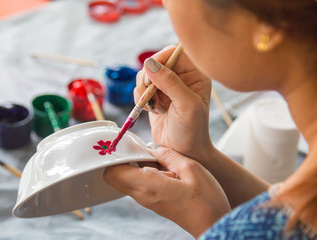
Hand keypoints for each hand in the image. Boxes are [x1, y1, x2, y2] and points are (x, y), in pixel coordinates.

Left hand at [104, 146, 230, 237]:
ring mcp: (146, 200)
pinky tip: (162, 166)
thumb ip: (169, 155)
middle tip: (138, 146)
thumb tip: (153, 148)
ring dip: (133, 165)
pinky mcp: (152, 201)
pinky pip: (138, 183)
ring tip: (154, 155)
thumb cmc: (206, 200)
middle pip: (114, 176)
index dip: (115, 155)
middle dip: (121, 159)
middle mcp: (142, 194)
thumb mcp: (191, 169)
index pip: (113, 171)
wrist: (213, 224)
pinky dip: (142, 172)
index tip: (126, 143)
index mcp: (148, 185)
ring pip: (126, 179)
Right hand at [135, 45, 212, 159]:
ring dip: (143, 90)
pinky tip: (153, 111)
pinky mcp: (154, 96)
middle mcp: (181, 76)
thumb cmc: (192, 130)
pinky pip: (139, 88)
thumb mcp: (186, 105)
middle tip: (152, 94)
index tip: (153, 73)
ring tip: (155, 107)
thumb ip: (171, 83)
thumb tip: (149, 63)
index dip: (161, 58)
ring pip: (144, 75)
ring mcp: (166, 86)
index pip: (175, 51)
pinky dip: (140, 99)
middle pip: (155, 61)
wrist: (183, 151)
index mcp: (196, 73)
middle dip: (149, 78)